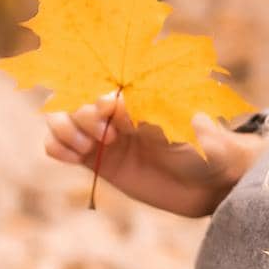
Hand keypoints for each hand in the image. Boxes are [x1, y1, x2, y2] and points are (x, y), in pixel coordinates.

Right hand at [44, 92, 261, 216]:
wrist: (212, 184)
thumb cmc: (205, 147)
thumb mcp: (180, 130)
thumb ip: (145, 117)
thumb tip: (109, 103)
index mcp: (136, 95)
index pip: (97, 84)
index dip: (95, 99)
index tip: (111, 115)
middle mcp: (116, 112)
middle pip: (73, 100)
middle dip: (80, 116)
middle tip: (107, 138)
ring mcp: (104, 136)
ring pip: (60, 121)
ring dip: (62, 130)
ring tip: (87, 148)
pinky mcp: (99, 162)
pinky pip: (60, 147)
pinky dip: (56, 147)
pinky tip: (74, 157)